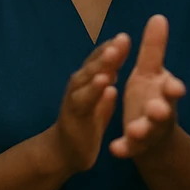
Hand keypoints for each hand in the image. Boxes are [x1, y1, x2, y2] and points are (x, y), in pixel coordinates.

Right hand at [50, 35, 129, 173]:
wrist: (64, 152)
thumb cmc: (84, 123)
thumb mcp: (97, 100)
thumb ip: (104, 82)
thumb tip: (114, 64)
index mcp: (86, 80)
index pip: (98, 60)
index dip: (110, 48)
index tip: (124, 36)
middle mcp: (78, 85)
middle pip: (93, 65)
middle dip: (107, 52)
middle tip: (122, 38)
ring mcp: (74, 100)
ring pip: (87, 80)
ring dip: (100, 68)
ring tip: (115, 55)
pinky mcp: (75, 117)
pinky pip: (86, 103)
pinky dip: (96, 93)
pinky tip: (108, 87)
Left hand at [110, 15, 185, 159]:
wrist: (151, 133)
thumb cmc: (151, 95)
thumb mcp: (151, 72)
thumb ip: (154, 48)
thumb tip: (158, 16)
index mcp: (164, 92)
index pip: (172, 90)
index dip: (173, 89)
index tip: (175, 87)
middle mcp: (159, 112)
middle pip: (162, 113)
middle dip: (159, 111)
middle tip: (157, 109)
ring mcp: (147, 131)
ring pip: (146, 132)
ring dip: (141, 130)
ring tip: (134, 130)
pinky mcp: (134, 145)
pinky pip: (129, 148)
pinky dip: (124, 148)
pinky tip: (114, 149)